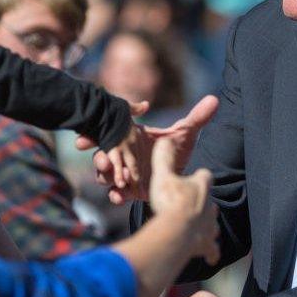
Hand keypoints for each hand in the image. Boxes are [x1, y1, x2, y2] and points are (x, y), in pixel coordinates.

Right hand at [80, 95, 219, 204]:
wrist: (181, 175)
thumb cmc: (177, 149)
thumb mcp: (186, 133)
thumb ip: (197, 118)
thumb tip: (214, 100)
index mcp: (130, 137)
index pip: (107, 134)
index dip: (93, 136)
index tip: (82, 140)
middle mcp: (123, 155)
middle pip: (102, 156)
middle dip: (100, 159)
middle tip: (103, 161)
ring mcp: (124, 174)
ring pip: (106, 176)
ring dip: (108, 177)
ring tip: (116, 179)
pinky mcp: (130, 191)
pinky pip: (117, 193)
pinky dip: (117, 195)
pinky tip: (120, 196)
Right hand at [150, 139, 219, 265]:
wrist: (177, 231)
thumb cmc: (170, 202)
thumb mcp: (163, 176)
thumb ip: (163, 158)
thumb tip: (165, 140)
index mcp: (201, 186)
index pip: (205, 175)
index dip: (199, 176)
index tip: (192, 177)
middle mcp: (209, 205)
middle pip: (210, 201)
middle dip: (202, 202)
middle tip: (191, 204)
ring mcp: (209, 226)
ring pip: (213, 224)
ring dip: (207, 225)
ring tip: (199, 227)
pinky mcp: (206, 244)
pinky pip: (212, 250)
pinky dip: (211, 253)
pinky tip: (211, 256)